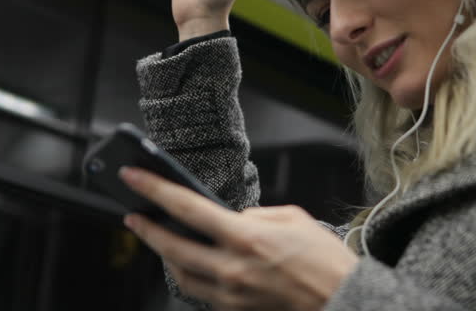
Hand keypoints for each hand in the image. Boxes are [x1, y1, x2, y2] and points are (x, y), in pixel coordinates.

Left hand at [119, 167, 358, 310]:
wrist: (342, 301)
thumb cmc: (323, 260)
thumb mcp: (292, 218)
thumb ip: (254, 215)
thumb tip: (231, 218)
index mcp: (245, 238)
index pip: (186, 208)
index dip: (154, 189)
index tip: (133, 176)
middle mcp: (232, 269)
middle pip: (171, 247)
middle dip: (146, 229)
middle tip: (133, 215)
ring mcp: (231, 295)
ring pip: (180, 274)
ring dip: (165, 255)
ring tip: (158, 238)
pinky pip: (202, 292)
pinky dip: (191, 274)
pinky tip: (190, 262)